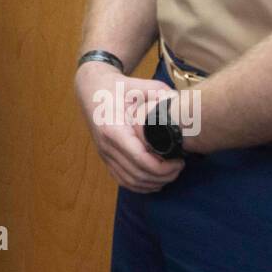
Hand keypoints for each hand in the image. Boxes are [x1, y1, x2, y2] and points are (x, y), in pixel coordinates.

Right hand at [75, 61, 184, 192]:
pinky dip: (141, 186)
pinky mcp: (105, 158)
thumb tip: (180, 103)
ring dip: (153, 183)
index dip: (163, 167)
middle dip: (163, 176)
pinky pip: (122, 180)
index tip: (179, 161)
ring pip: (131, 182)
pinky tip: (155, 180)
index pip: (140, 159)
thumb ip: (160, 93)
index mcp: (113, 129)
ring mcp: (104, 154)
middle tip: (180, 167)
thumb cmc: (115, 87)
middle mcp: (106, 146)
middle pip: (138, 174)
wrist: (91, 89)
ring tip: (171, 173)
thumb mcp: (138, 85)